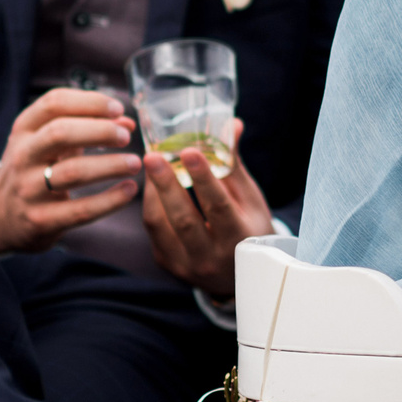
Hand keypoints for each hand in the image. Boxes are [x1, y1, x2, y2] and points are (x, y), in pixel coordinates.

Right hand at [0, 88, 142, 252]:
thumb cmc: (33, 169)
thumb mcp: (48, 143)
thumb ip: (86, 127)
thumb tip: (127, 122)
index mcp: (24, 129)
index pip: (54, 103)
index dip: (89, 102)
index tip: (117, 108)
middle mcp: (22, 155)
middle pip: (60, 133)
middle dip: (99, 131)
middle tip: (126, 136)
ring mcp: (28, 189)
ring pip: (72, 172)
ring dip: (109, 165)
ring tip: (134, 163)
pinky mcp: (40, 220)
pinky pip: (80, 210)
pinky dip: (109, 200)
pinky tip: (129, 190)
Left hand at [140, 119, 273, 297]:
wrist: (240, 277)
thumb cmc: (248, 229)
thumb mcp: (250, 200)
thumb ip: (233, 165)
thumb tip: (230, 124)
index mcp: (239, 240)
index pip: (218, 206)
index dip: (204, 178)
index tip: (190, 150)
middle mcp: (210, 258)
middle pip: (183, 219)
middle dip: (165, 184)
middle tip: (152, 155)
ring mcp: (185, 265)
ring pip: (160, 224)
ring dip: (153, 191)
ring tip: (152, 163)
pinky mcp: (167, 263)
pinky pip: (153, 230)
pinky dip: (152, 204)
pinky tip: (153, 184)